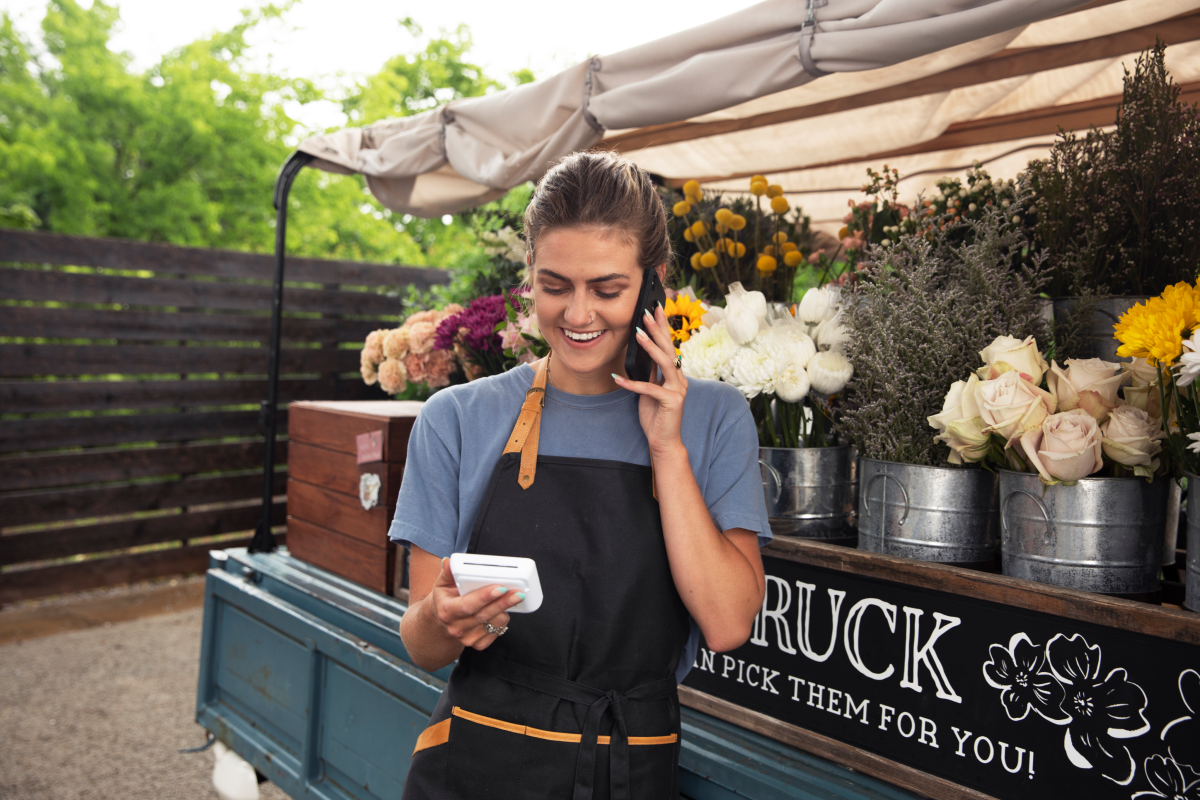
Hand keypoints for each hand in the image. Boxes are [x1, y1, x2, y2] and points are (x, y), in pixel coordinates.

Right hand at [424, 557, 525, 650]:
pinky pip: (497, 633)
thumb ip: (448, 572)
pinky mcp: (477, 644)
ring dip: (505, 611)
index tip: (500, 588)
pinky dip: (502, 621)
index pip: (468, 605)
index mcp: (447, 611)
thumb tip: (448, 562)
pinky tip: (501, 611)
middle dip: (503, 602)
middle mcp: (456, 627)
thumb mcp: (443, 583)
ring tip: (510, 598)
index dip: (484, 597)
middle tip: (518, 592)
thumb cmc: (445, 599)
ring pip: (493, 624)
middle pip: (484, 615)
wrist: (442, 620)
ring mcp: (467, 638)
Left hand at [615, 304, 686, 455]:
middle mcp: (681, 379)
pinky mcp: (672, 401)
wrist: (663, 441)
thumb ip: (650, 373)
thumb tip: (641, 353)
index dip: (662, 327)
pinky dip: (632, 383)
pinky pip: (650, 389)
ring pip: (665, 362)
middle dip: (657, 329)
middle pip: (669, 349)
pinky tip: (617, 378)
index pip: (669, 346)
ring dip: (650, 347)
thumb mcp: (650, 389)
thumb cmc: (656, 415)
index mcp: (676, 374)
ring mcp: (679, 390)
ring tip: (638, 333)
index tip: (655, 309)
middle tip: (646, 312)